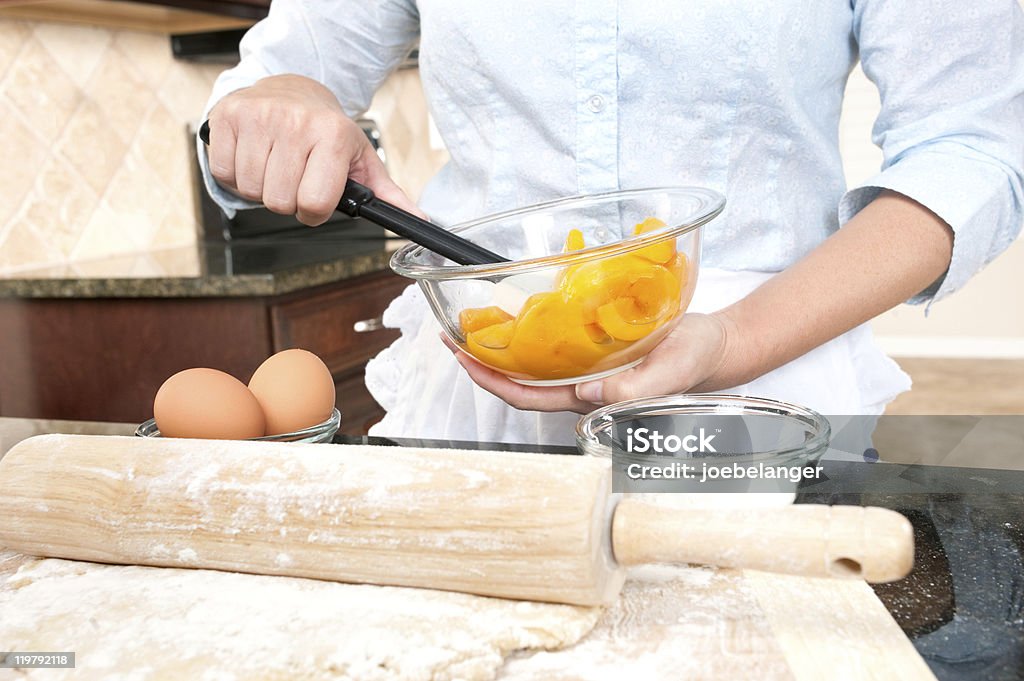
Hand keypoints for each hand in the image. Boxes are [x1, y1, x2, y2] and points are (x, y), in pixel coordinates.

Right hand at [206, 74, 420, 225]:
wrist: (292, 88)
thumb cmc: (326, 131)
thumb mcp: (361, 160)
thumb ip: (388, 196)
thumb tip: (419, 220)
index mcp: (332, 135)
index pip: (314, 204)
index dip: (313, 211)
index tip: (315, 197)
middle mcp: (295, 123)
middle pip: (279, 202)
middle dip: (287, 200)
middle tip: (294, 178)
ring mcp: (259, 117)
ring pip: (250, 190)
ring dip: (261, 188)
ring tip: (275, 165)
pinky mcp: (228, 116)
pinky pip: (223, 172)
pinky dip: (234, 175)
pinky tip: (253, 157)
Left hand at [444, 311, 745, 412]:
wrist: (712, 346)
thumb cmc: (694, 363)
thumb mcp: (670, 375)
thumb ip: (633, 391)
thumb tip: (587, 393)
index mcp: (590, 399)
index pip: (528, 397)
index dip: (492, 381)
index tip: (464, 358)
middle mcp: (578, 384)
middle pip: (519, 379)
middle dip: (483, 360)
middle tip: (451, 332)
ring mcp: (583, 365)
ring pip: (531, 359)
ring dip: (501, 342)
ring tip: (473, 318)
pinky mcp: (592, 345)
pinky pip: (552, 338)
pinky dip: (530, 324)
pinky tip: (516, 305)